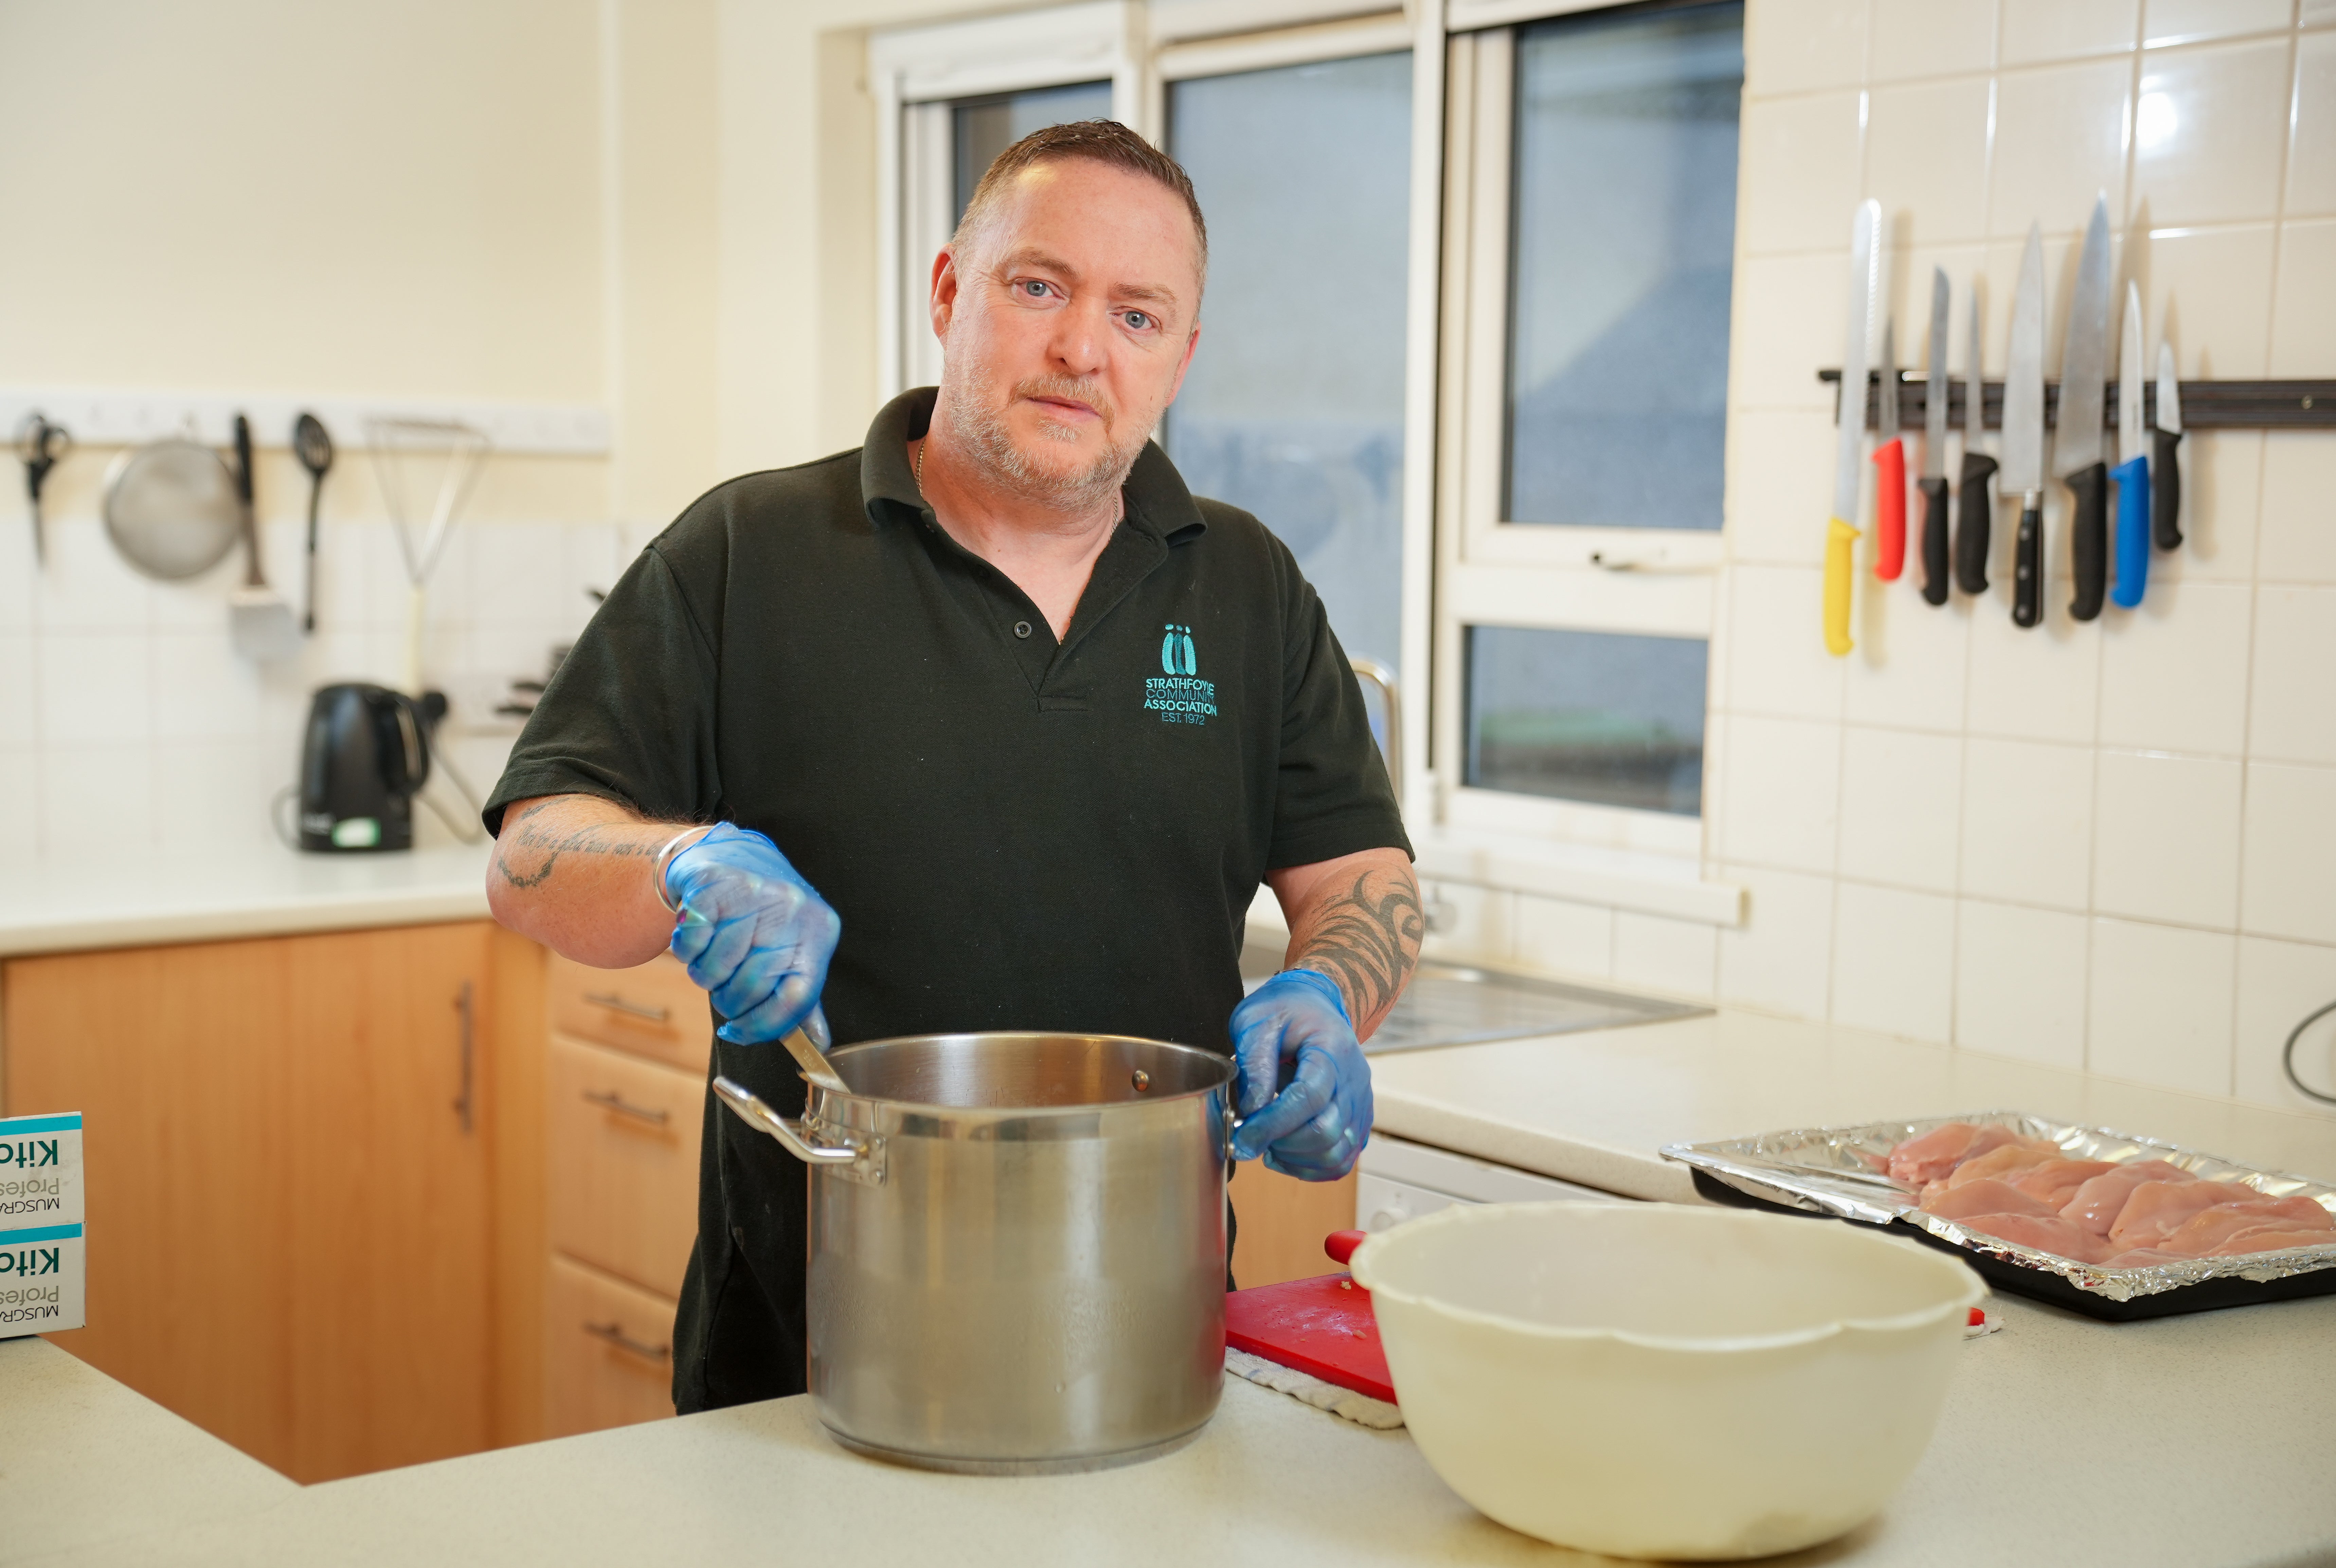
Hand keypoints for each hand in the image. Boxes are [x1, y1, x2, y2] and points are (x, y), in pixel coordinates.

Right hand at [663, 823, 840, 1046]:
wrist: (728, 856)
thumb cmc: (764, 915)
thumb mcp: (792, 949)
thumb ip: (801, 997)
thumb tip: (817, 1044)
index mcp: (819, 932)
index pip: (798, 998)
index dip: (763, 1026)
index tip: (738, 1032)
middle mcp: (792, 910)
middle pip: (749, 989)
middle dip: (727, 999)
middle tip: (723, 981)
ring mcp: (754, 894)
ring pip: (713, 970)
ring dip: (703, 972)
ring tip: (712, 950)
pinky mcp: (713, 885)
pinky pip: (689, 946)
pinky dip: (685, 949)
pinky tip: (697, 933)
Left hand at [1228, 968, 1370, 1180]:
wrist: (1315, 1005)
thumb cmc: (1285, 1010)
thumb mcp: (1257, 1022)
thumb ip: (1256, 1065)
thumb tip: (1252, 1110)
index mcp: (1331, 1049)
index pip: (1309, 1097)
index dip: (1274, 1123)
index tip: (1242, 1137)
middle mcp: (1354, 1080)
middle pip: (1327, 1132)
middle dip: (1282, 1143)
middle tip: (1250, 1137)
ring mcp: (1360, 1104)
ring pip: (1336, 1153)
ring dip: (1295, 1159)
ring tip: (1267, 1142)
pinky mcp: (1356, 1121)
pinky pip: (1341, 1159)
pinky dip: (1311, 1167)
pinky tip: (1284, 1152)